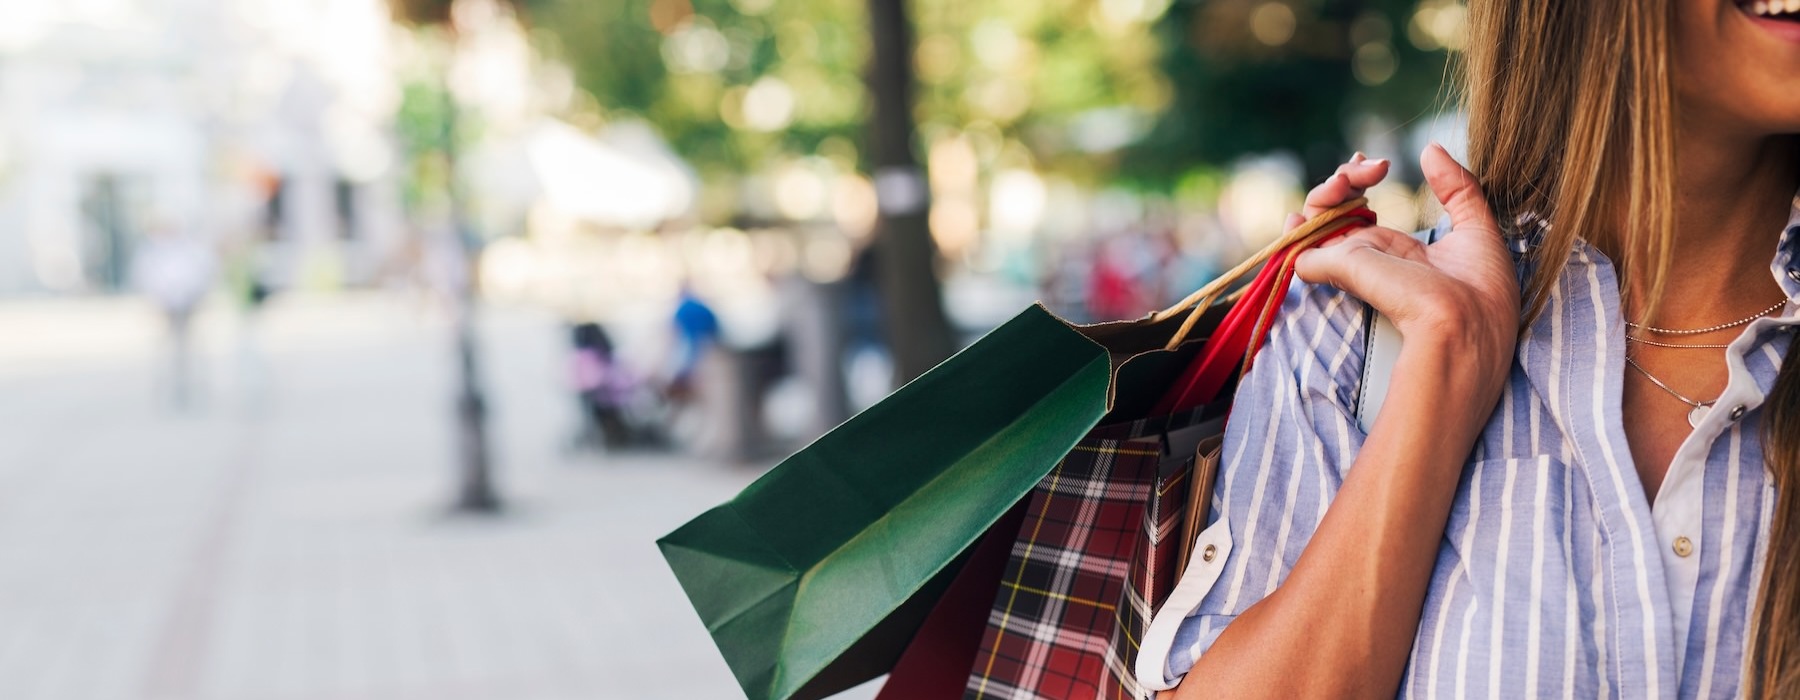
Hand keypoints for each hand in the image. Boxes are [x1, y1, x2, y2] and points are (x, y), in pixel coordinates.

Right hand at [1292, 145, 1519, 390]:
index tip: (1379, 165)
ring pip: (1316, 220)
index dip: (1361, 180)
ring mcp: (1351, 262)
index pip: (1362, 212)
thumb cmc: (1479, 292)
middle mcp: (1369, 256)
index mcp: (1396, 251)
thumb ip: (1456, 188)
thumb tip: (1430, 149)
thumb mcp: (1477, 229)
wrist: (1467, 324)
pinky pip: (1299, 249)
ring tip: (1347, 178)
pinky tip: (1302, 213)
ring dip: (1325, 191)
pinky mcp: (1338, 268)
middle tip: (1373, 167)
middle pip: (1337, 209)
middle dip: (1347, 178)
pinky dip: (1295, 231)